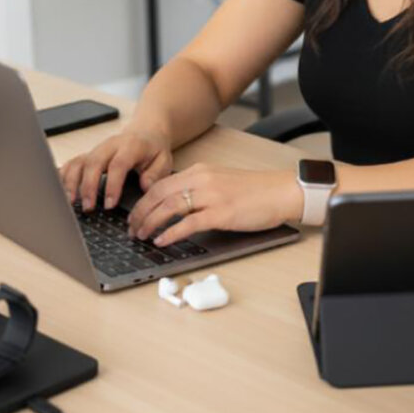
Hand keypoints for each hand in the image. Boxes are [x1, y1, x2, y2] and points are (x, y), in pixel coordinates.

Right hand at [58, 123, 173, 210]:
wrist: (146, 132)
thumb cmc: (154, 150)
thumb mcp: (163, 160)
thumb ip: (156, 174)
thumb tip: (145, 187)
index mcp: (131, 146)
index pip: (118, 164)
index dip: (112, 184)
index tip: (109, 204)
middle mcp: (110, 145)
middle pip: (93, 162)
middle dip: (88, 186)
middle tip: (88, 207)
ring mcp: (97, 149)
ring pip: (79, 161)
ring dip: (72, 182)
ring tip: (71, 202)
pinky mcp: (89, 154)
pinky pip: (72, 163)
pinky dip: (64, 177)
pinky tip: (62, 192)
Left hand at [127, 162, 303, 246]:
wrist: (282, 192)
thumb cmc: (257, 191)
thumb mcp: (222, 182)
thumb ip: (201, 189)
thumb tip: (178, 207)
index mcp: (201, 171)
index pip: (161, 184)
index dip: (143, 201)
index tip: (135, 214)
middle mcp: (202, 179)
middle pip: (158, 194)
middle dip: (140, 213)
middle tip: (131, 228)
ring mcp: (211, 196)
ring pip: (168, 207)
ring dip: (150, 223)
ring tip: (141, 236)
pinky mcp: (221, 213)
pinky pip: (187, 223)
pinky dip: (170, 233)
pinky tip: (162, 241)